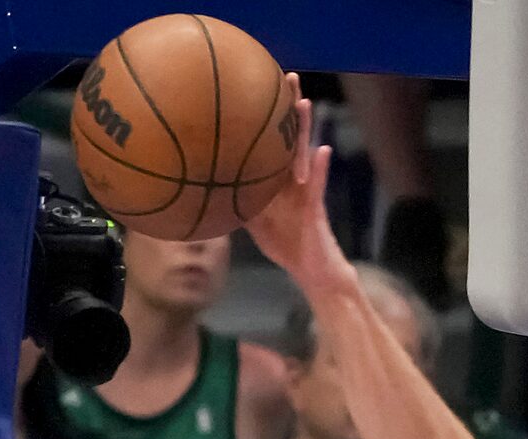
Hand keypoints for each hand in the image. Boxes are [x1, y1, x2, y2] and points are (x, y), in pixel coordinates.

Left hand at [241, 92, 350, 296]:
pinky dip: (320, 169)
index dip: (265, 117)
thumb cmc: (286, 247)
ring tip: (302, 102)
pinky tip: (322, 150)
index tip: (255, 88)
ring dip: (304, 129)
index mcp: (277, 181)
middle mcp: (294, 179)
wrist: (313, 273)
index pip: (270, 142)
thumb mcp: (254, 223)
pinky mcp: (317, 209)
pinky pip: (319, 186)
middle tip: (284, 75)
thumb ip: (236, 204)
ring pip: (305, 154)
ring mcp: (307, 191)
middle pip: (290, 137)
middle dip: (287, 107)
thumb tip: (205, 193)